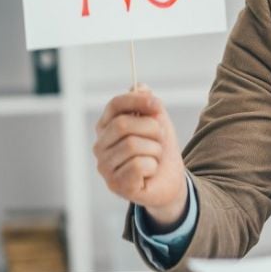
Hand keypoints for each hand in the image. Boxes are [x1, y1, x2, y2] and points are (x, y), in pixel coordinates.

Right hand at [93, 85, 187, 231]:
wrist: (170, 180)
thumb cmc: (160, 150)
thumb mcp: (158, 122)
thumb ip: (149, 105)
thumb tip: (139, 86)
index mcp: (107, 127)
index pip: (115, 104)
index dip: (137, 100)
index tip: (157, 105)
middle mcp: (100, 146)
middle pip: (124, 124)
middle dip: (152, 130)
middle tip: (158, 140)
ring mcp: (105, 167)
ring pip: (133, 145)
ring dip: (154, 150)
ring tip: (153, 158)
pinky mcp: (116, 185)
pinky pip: (139, 165)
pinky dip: (153, 166)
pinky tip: (149, 172)